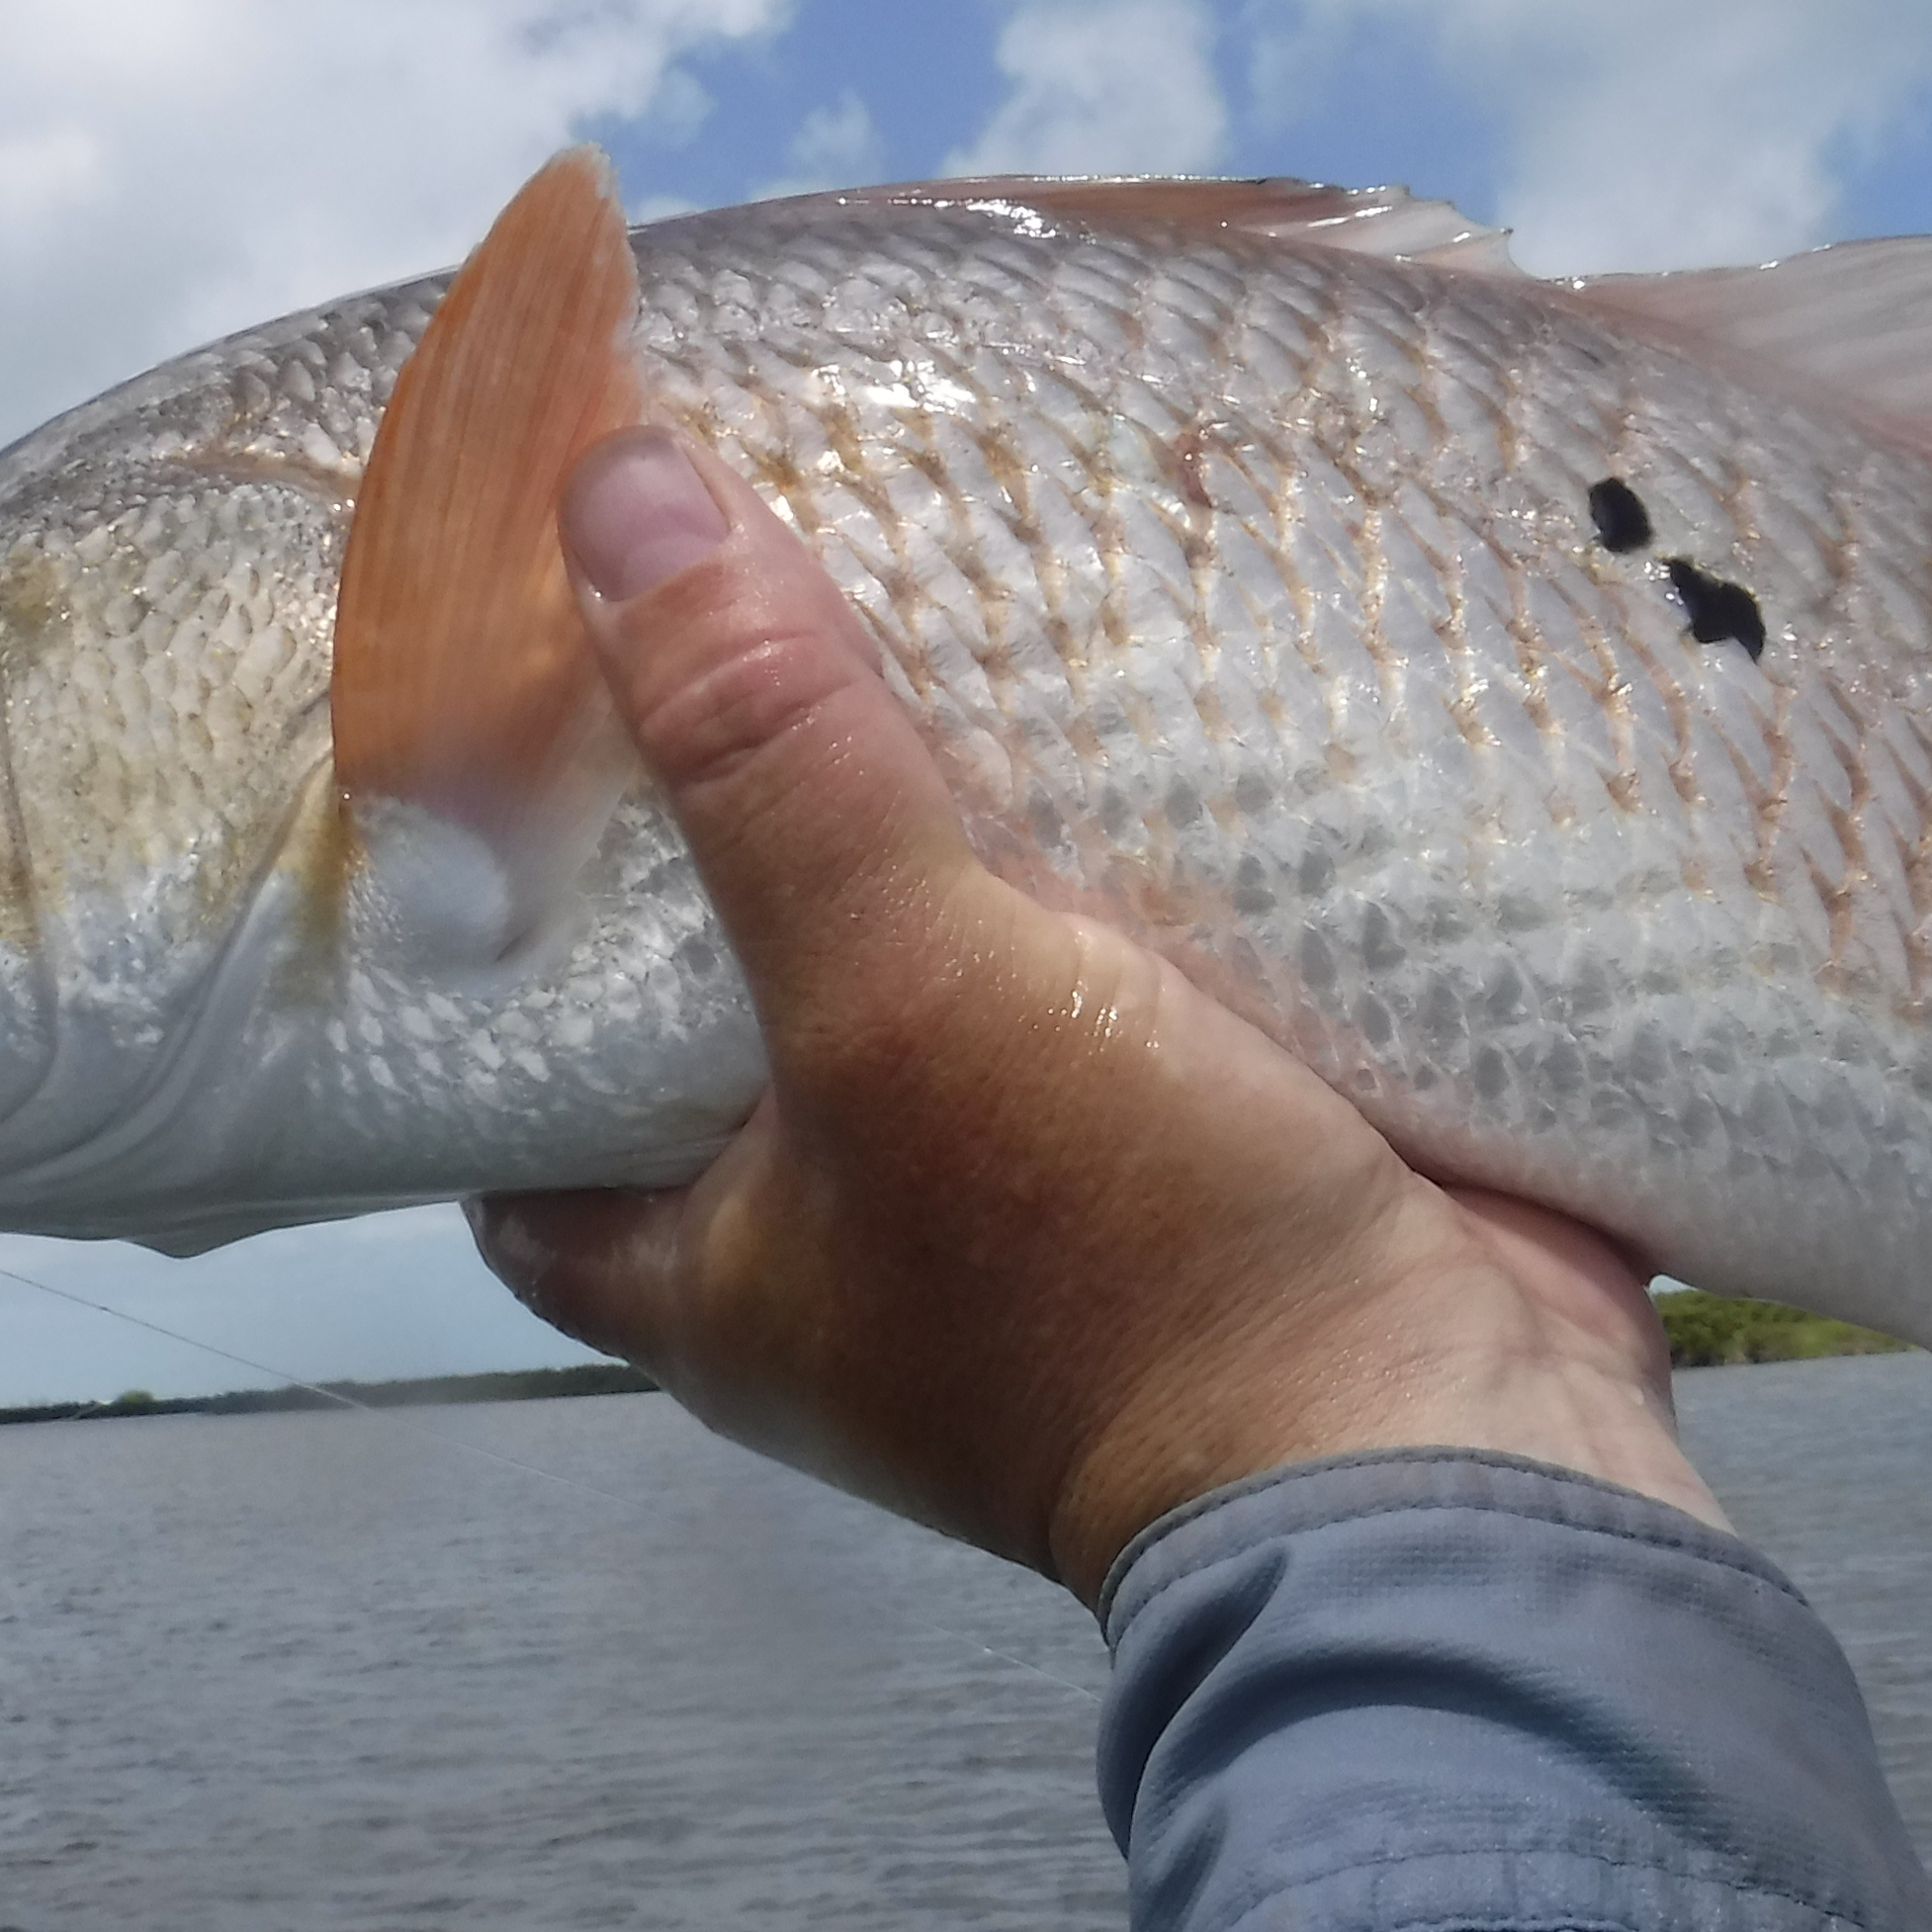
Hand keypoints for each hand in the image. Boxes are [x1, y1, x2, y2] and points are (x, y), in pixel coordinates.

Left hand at [469, 428, 1722, 1601]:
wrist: (1445, 1444)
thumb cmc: (1124, 1267)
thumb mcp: (899, 992)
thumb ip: (764, 754)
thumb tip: (609, 487)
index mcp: (715, 1270)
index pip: (517, 1105)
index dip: (486, 945)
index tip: (491, 750)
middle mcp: (855, 1244)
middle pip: (741, 993)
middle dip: (746, 816)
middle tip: (716, 595)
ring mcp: (1045, 1200)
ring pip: (954, 963)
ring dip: (959, 815)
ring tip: (914, 583)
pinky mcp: (1213, 1146)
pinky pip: (1136, 966)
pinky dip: (1133, 851)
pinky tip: (1125, 686)